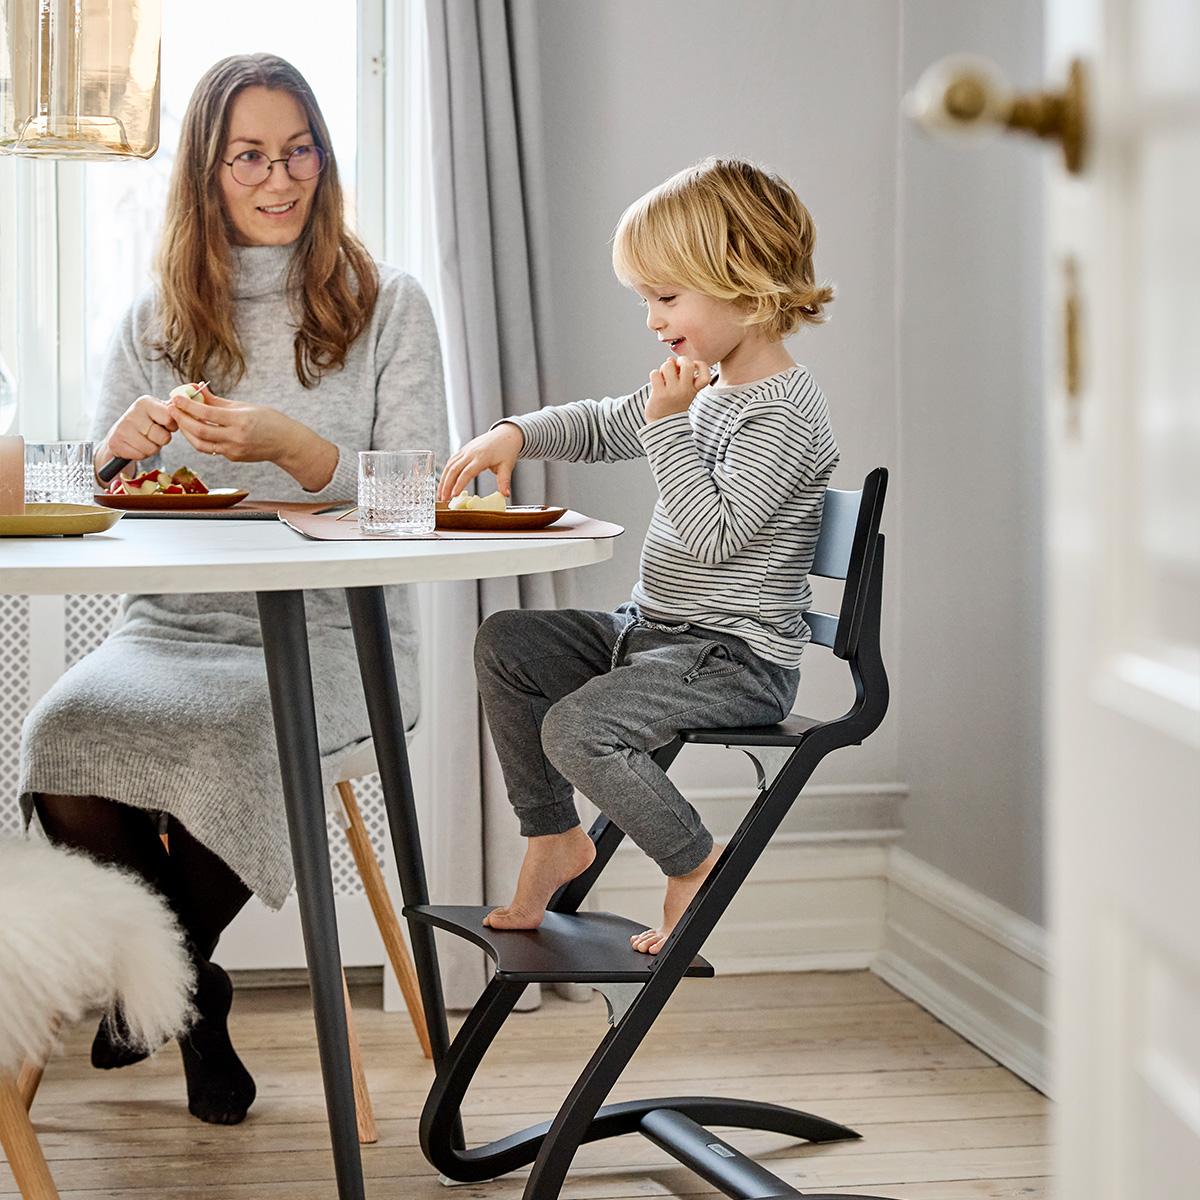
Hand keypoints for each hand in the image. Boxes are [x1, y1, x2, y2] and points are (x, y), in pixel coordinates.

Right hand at [99, 395, 177, 468]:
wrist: (120, 435)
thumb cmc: (146, 423)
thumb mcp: (159, 412)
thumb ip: (174, 410)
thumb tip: (193, 399)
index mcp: (145, 402)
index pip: (169, 418)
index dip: (171, 426)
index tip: (164, 424)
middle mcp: (132, 413)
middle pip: (163, 437)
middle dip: (162, 440)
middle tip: (153, 434)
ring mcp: (122, 428)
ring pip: (152, 448)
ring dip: (152, 448)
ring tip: (144, 440)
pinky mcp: (116, 443)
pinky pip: (140, 455)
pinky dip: (141, 454)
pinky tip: (135, 446)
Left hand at [169, 384, 295, 463]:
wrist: (287, 443)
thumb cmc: (270, 420)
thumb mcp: (246, 406)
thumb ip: (218, 401)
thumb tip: (197, 390)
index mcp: (240, 420)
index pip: (207, 412)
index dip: (188, 405)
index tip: (176, 396)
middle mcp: (236, 437)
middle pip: (200, 430)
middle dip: (182, 418)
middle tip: (171, 408)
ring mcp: (234, 450)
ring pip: (201, 444)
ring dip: (186, 432)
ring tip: (180, 419)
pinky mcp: (233, 457)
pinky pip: (211, 448)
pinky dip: (199, 438)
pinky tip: (195, 428)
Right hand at [438, 422, 524, 500]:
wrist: (506, 434)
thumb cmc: (507, 450)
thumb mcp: (507, 466)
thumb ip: (504, 481)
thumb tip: (505, 495)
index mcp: (482, 457)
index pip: (467, 473)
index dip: (458, 485)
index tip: (453, 496)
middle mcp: (471, 453)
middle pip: (454, 469)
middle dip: (446, 485)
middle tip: (443, 499)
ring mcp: (466, 450)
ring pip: (450, 465)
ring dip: (443, 480)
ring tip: (441, 494)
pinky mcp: (464, 450)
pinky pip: (452, 461)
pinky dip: (446, 472)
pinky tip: (444, 482)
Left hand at [645, 355, 708, 422]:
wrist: (663, 424)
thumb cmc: (674, 403)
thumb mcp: (684, 391)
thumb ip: (680, 374)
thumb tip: (670, 360)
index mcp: (694, 390)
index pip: (706, 375)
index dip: (700, 365)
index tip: (693, 367)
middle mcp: (685, 390)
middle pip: (687, 364)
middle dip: (680, 360)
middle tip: (676, 366)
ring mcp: (672, 392)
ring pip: (667, 365)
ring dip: (664, 368)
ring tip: (664, 377)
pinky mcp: (659, 394)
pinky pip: (655, 373)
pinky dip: (654, 375)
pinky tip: (656, 383)